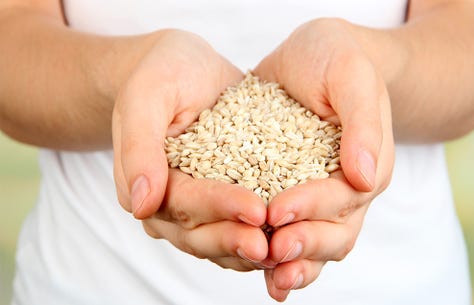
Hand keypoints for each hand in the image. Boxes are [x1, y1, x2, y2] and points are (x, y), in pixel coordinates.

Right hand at [112, 30, 267, 269]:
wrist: (187, 69)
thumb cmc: (164, 73)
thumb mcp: (147, 95)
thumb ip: (139, 146)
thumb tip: (140, 204)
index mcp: (143, 181)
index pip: (181, 203)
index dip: (218, 207)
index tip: (256, 209)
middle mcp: (166, 202)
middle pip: (198, 233)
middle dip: (235, 239)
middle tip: (272, 246)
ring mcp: (194, 205)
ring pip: (218, 240)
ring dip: (248, 249)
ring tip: (284, 251)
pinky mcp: (220, 200)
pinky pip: (237, 227)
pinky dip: (260, 236)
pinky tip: (288, 238)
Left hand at [254, 18, 394, 300]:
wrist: (314, 56)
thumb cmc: (334, 58)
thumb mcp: (350, 74)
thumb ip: (362, 121)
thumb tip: (364, 174)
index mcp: (367, 163)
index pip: (342, 196)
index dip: (311, 207)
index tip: (276, 212)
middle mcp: (347, 188)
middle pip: (335, 232)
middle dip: (304, 245)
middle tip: (273, 252)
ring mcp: (321, 195)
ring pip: (317, 243)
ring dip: (296, 264)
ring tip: (272, 280)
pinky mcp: (293, 193)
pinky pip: (293, 232)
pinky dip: (281, 258)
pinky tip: (263, 275)